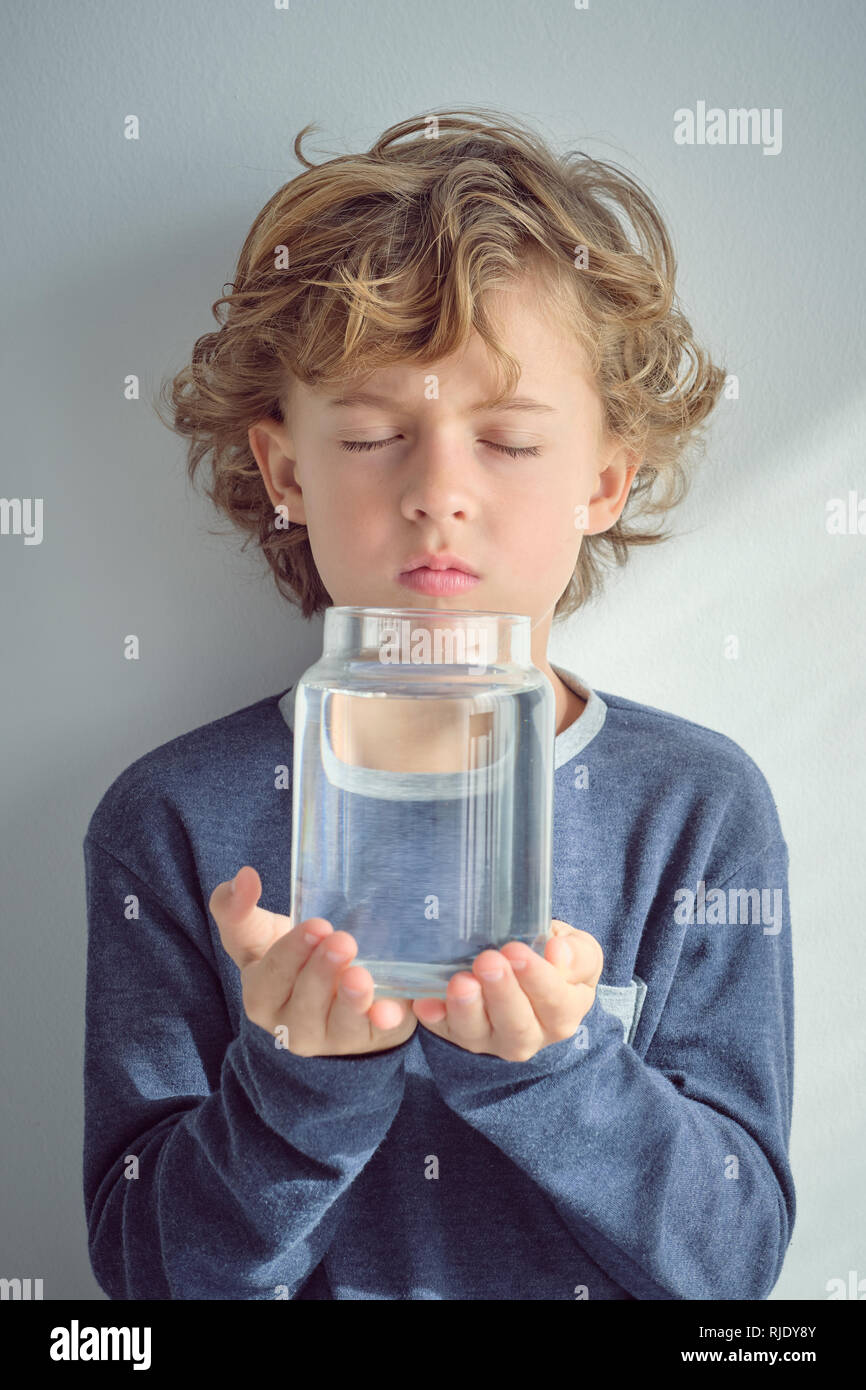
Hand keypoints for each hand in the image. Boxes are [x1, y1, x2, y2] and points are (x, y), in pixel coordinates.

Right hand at [209, 866, 416, 1056]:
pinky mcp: (370, 1036)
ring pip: (341, 1026)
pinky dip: (385, 1022)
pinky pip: (379, 1034)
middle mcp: (294, 1025)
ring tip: (361, 976)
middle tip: (341, 941)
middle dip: (321, 974)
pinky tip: (390, 1011)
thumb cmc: (288, 954)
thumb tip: (244, 876)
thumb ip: (236, 906)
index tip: (316, 925)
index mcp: (263, 996)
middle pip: (305, 1005)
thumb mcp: (255, 932)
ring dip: (351, 1002)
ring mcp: (333, 1037)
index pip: (269, 981)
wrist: (330, 984)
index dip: (290, 955)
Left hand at [411, 920, 602, 1060]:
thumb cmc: (554, 958)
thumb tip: (559, 953)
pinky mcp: (457, 1032)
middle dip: (502, 993)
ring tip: (461, 981)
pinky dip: (434, 1017)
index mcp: (564, 1012)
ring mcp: (490, 1038)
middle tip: (488, 961)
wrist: (524, 968)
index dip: (538, 980)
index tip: (518, 951)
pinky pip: (443, 1030)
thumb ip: (578, 954)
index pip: (556, 1004)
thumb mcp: (579, 951)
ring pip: (478, 1034)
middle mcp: (529, 1034)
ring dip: (468, 1009)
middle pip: (517, 1026)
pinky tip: (425, 1002)